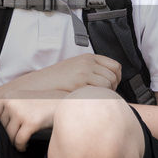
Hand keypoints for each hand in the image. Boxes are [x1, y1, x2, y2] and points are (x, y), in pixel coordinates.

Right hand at [0, 54, 121, 95]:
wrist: (40, 83)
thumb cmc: (57, 81)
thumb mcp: (76, 69)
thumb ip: (91, 71)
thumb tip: (109, 82)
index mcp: (88, 57)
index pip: (115, 66)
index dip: (117, 78)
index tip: (112, 86)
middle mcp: (88, 62)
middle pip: (113, 75)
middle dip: (113, 87)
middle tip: (104, 95)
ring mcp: (84, 70)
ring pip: (108, 83)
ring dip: (106, 93)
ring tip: (96, 98)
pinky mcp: (79, 81)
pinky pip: (99, 89)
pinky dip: (98, 96)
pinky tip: (90, 99)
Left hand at [0, 94, 61, 150]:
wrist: (63, 104)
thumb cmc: (41, 105)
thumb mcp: (22, 99)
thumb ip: (8, 107)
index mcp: (8, 97)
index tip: (5, 134)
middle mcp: (11, 103)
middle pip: (1, 127)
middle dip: (8, 135)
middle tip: (15, 140)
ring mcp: (20, 112)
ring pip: (9, 136)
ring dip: (14, 143)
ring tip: (20, 144)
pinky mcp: (30, 122)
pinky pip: (19, 141)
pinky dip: (21, 147)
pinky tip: (25, 147)